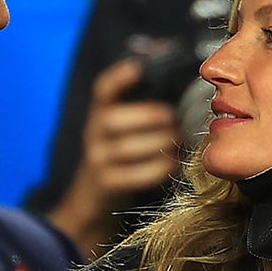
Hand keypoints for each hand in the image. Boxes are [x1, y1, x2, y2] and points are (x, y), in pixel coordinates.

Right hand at [48, 59, 180, 259]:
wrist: (93, 202)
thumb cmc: (121, 157)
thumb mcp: (123, 128)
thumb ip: (143, 105)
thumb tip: (176, 77)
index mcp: (100, 113)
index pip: (102, 90)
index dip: (118, 77)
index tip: (137, 68)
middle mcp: (93, 134)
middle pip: (111, 120)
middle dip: (147, 116)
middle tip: (173, 118)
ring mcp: (97, 160)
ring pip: (125, 148)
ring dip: (158, 143)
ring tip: (178, 141)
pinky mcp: (107, 185)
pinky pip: (132, 176)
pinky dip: (157, 169)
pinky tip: (173, 164)